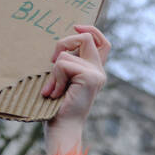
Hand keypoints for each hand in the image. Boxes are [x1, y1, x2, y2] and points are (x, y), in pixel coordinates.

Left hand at [41, 26, 109, 154]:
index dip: (91, 29)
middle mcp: (99, 71)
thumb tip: (60, 48)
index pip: (102, 43)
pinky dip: (54, 78)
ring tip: (54, 89)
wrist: (64, 127)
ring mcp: (97, 74)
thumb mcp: (63, 80)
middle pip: (86, 37)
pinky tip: (56, 93)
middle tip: (52, 61)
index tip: (75, 27)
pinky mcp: (90, 77)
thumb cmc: (59, 107)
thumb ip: (67, 64)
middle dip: (63, 43)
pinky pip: (63, 64)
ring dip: (54, 71)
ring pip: (67, 54)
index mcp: (95, 71)